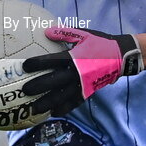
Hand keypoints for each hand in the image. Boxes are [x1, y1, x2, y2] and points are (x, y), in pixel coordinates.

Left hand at [22, 27, 143, 116]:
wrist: (122, 56)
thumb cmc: (101, 43)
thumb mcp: (84, 35)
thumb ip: (64, 34)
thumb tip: (46, 31)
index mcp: (74, 57)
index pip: (51, 61)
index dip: (37, 63)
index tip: (24, 66)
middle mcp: (77, 73)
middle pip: (54, 81)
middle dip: (38, 86)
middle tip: (24, 90)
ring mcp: (83, 84)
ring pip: (62, 96)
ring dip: (47, 103)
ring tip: (34, 109)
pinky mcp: (89, 91)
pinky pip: (74, 103)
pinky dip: (64, 109)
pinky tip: (53, 113)